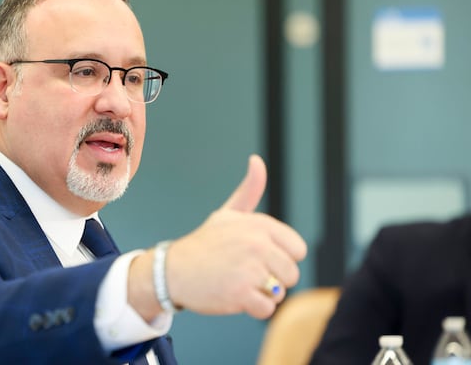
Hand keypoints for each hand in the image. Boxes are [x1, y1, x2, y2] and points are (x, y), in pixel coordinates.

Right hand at [128, 155, 306, 320]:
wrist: (172, 270)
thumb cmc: (204, 244)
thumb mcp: (227, 214)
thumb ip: (249, 190)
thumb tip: (257, 160)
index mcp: (259, 224)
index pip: (298, 249)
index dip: (281, 257)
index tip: (257, 256)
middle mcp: (257, 244)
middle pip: (292, 274)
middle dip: (272, 279)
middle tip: (244, 272)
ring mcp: (249, 269)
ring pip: (280, 292)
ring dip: (262, 294)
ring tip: (238, 282)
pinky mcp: (241, 293)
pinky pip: (267, 309)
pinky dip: (253, 308)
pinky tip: (234, 296)